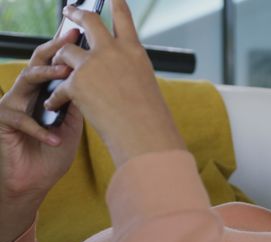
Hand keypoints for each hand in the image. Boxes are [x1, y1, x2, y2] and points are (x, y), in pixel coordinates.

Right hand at [0, 30, 84, 241]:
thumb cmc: (53, 155)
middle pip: (39, 63)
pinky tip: (55, 140)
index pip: (55, 65)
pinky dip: (40, 130)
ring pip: (27, 80)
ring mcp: (14, 104)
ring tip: (66, 74)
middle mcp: (28, 94)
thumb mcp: (73, 127)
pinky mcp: (3, 121)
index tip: (86, 38)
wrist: (35, 183)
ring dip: (47, 76)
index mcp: (45, 93)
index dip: (68, 52)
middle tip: (71, 39)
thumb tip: (95, 83)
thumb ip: (78, 105)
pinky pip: (21, 119)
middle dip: (55, 49)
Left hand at [45, 0, 185, 166]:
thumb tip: (104, 63)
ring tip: (59, 71)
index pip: (123, 17)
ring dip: (61, 61)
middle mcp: (113, 52)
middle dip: (76, 14)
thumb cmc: (149, 115)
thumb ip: (124, 67)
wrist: (143, 133)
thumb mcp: (143, 82)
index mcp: (134, 51)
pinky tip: (55, 104)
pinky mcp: (77, 83)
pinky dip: (56, 97)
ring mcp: (93, 65)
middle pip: (89, 21)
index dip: (115, 3)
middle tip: (69, 12)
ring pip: (66, 51)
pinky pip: (59, 85)